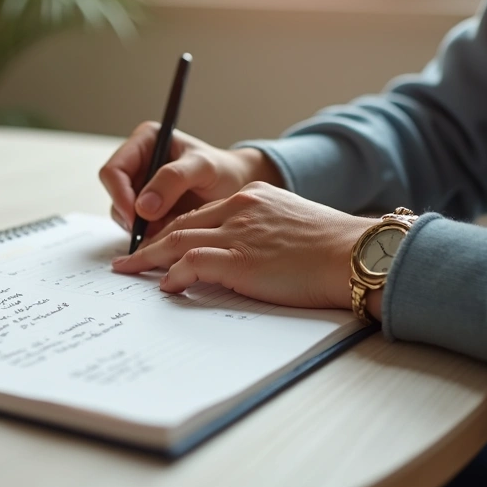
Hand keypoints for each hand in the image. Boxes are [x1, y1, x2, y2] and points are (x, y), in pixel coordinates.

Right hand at [99, 121, 284, 235]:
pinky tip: (168, 232)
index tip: (136, 217)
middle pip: (114, 193)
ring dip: (140, 226)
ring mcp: (140, 185)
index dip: (120, 195)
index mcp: (145, 141)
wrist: (236, 187)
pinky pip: (135, 224)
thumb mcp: (202, 168)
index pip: (114, 170)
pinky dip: (148, 233)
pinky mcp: (146, 207)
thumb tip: (142, 207)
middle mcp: (137, 162)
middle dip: (129, 214)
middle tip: (151, 231)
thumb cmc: (222, 170)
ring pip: (122, 212)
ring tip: (168, 227)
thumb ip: (173, 180)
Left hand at [111, 182, 379, 313]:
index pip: (201, 214)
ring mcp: (237, 233)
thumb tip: (252, 258)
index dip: (174, 230)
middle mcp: (240, 209)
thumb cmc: (339, 250)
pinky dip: (172, 276)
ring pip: (177, 241)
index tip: (158, 243)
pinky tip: (164, 287)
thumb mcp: (296, 228)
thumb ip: (267, 235)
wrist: (359, 254)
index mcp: (253, 199)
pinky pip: (190, 264)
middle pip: (181, 224)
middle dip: (151, 243)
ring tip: (129, 273)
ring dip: (148, 259)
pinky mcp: (239, 259)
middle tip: (128, 260)